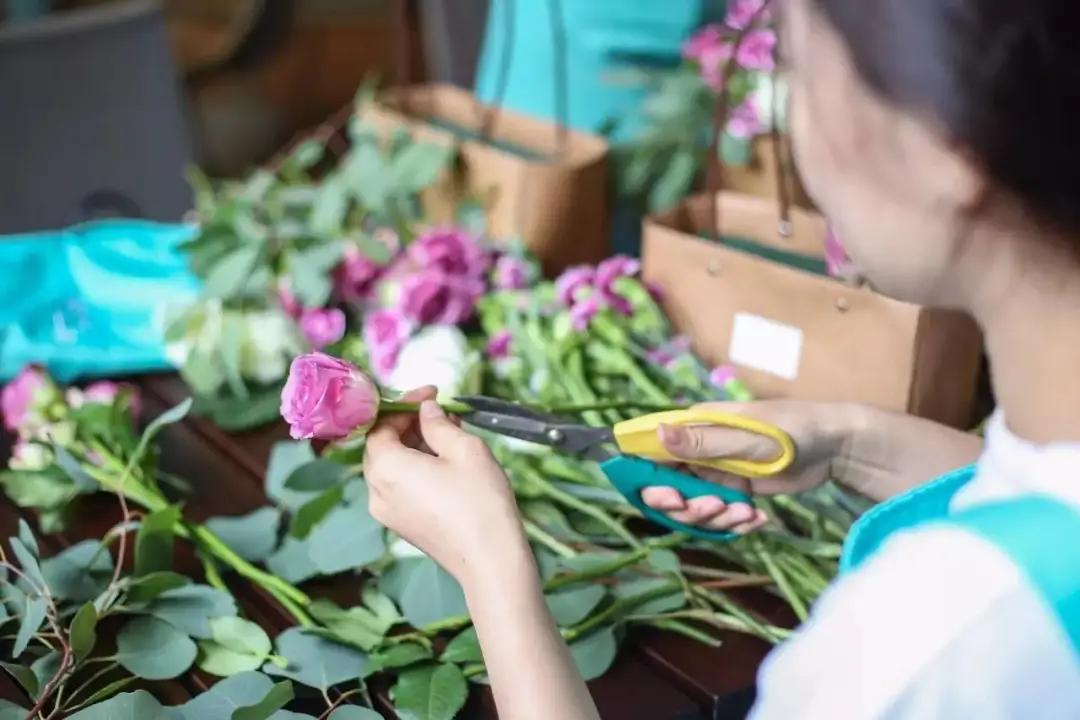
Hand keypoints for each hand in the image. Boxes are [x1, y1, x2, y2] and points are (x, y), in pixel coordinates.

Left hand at [363, 388, 531, 589]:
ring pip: (390, 466)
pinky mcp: (400, 525)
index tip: (433, 394)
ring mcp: (386, 512)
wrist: (490, 561)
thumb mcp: (464, 450)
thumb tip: (426, 409)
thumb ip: (438, 423)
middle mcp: (376, 490)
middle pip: (381, 445)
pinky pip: (398, 486)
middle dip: (408, 424)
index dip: (404, 404)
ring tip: (449, 436)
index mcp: (386, 467)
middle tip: (441, 412)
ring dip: (413, 445)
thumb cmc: (480, 500)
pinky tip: (445, 464)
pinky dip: (415, 468)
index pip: (380, 424)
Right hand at [642, 401, 851, 534]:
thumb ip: (701, 442)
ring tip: (746, 514)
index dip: (651, 482)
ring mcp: (716, 473)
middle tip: (713, 509)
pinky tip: (759, 519)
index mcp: (694, 429)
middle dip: (687, 508)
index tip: (670, 500)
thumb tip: (658, 433)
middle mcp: (698, 451)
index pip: (654, 456)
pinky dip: (737, 523)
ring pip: (695, 508)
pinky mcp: (735, 491)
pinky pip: (722, 515)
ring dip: (716, 519)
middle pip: (669, 490)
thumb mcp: (745, 438)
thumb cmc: (791, 430)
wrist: (835, 445)